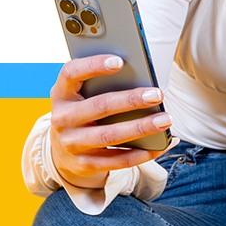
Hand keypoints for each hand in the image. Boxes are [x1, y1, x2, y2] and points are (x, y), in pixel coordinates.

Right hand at [47, 54, 171, 188]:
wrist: (61, 152)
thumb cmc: (81, 113)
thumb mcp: (80, 97)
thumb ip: (100, 86)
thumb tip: (141, 82)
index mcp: (61, 94)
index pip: (71, 73)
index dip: (93, 65)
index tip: (120, 61)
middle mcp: (62, 118)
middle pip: (99, 106)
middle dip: (131, 100)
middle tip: (157, 95)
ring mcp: (71, 143)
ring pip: (110, 135)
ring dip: (141, 127)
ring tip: (165, 120)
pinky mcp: (84, 164)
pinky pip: (117, 160)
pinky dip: (142, 153)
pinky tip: (160, 145)